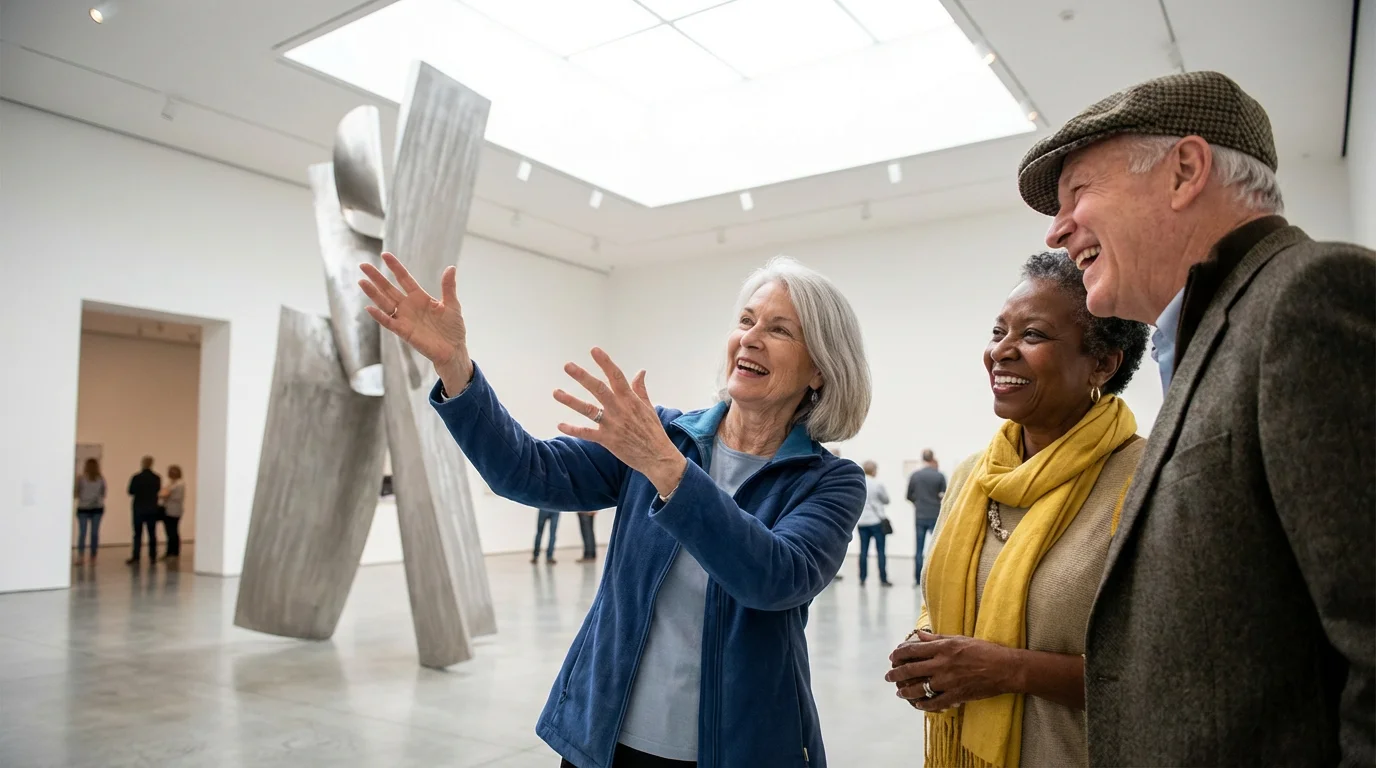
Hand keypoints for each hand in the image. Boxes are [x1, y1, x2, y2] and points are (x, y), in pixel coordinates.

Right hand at [358, 252, 471, 388]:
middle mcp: (409, 306)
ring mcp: (405, 318)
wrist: (454, 350)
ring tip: (362, 281)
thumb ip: (448, 287)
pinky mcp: (404, 332)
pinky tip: (370, 308)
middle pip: (389, 289)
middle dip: (376, 277)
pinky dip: (379, 316)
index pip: (404, 279)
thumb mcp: (452, 305)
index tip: (384, 255)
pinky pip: (389, 322)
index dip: (395, 267)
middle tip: (363, 265)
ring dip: (373, 293)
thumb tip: (451, 267)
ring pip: (385, 303)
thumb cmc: (453, 329)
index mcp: (420, 297)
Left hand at [554, 347, 686, 496]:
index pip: (616, 376)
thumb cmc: (653, 431)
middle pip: (599, 389)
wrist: (658, 457)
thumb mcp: (648, 407)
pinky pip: (587, 433)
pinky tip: (560, 425)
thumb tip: (641, 371)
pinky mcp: (607, 440)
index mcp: (630, 399)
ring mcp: (612, 424)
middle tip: (568, 366)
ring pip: (589, 410)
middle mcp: (620, 409)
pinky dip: (573, 430)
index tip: (594, 350)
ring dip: (571, 401)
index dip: (605, 362)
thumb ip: (640, 389)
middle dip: (582, 377)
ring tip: (556, 392)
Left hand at [885, 630, 1018, 711]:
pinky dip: (924, 705)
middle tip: (888, 677)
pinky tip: (918, 705)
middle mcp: (942, 664)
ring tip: (899, 693)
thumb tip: (918, 634)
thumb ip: (937, 638)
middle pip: (911, 669)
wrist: (1005, 668)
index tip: (892, 657)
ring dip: (906, 692)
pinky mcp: (956, 695)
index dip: (899, 654)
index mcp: (943, 648)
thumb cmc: (984, 650)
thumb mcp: (960, 638)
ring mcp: (948, 681)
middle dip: (895, 674)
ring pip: (919, 688)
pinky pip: (934, 703)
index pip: (913, 650)